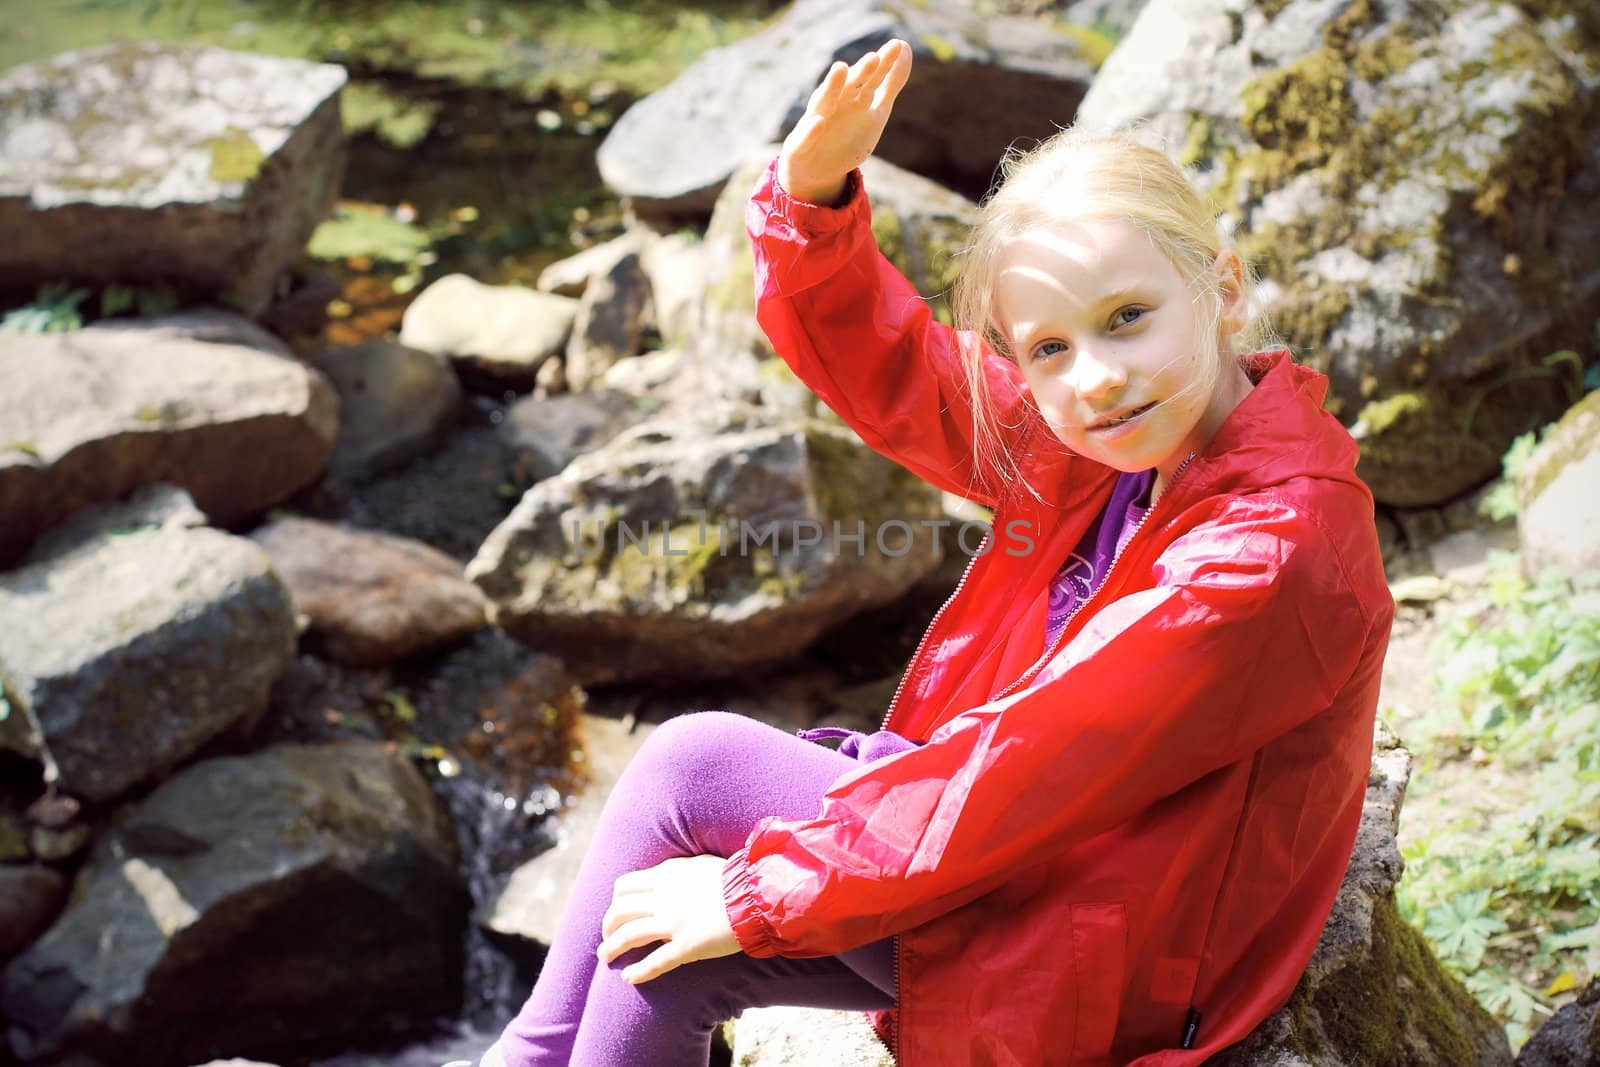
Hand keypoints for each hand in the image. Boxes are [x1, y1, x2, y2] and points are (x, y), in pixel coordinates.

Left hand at [598, 855, 741, 984]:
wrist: (756, 894)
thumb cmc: (734, 878)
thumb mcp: (701, 864)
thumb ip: (680, 871)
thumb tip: (668, 875)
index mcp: (667, 875)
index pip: (625, 886)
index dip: (615, 901)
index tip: (617, 912)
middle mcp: (665, 897)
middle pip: (619, 910)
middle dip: (607, 926)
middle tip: (607, 938)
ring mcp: (675, 922)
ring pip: (629, 935)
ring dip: (612, 948)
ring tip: (605, 958)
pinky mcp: (688, 945)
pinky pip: (656, 961)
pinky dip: (638, 972)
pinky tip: (628, 979)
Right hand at [778, 38, 913, 205]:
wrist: (816, 170)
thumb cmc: (847, 134)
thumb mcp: (875, 110)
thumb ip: (891, 82)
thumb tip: (905, 45)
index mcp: (852, 97)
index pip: (870, 78)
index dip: (884, 65)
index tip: (898, 46)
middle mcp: (833, 105)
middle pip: (848, 86)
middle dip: (860, 73)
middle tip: (874, 57)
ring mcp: (815, 122)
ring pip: (823, 102)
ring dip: (831, 87)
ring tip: (840, 68)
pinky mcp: (800, 145)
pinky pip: (805, 138)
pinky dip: (810, 131)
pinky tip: (818, 123)